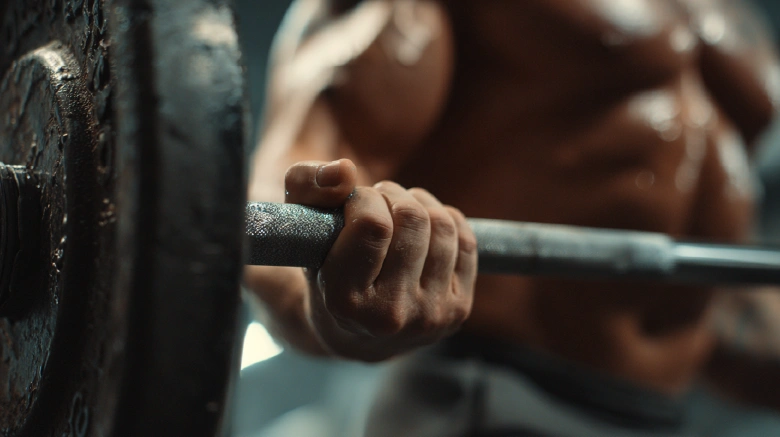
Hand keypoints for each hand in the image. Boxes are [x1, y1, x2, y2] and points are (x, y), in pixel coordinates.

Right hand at [284, 159, 477, 360]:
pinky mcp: (458, 311)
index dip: (363, 199)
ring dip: (419, 203)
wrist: (357, 332)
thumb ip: (305, 186)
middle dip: (393, 195)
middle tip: (376, 203)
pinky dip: (445, 220)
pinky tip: (423, 229)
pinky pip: (465, 240)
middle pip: (412, 219)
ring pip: (442, 225)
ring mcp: (430, 317)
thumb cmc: (324, 265)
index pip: (373, 224)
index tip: (351, 204)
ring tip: (398, 213)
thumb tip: (344, 170)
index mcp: (345, 302)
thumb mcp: (299, 225)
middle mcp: (391, 317)